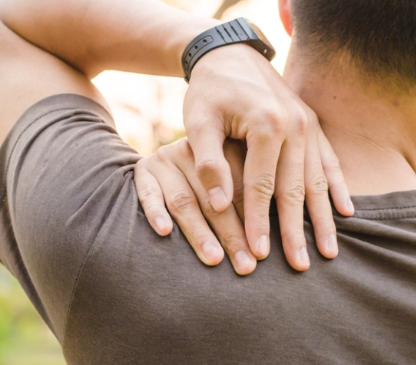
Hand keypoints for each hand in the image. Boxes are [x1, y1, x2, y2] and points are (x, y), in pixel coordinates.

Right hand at [135, 138, 257, 274]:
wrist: (164, 169)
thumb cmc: (213, 191)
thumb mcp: (231, 188)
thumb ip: (248, 205)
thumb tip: (273, 244)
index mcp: (224, 149)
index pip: (240, 188)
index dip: (252, 222)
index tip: (262, 253)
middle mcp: (195, 151)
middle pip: (214, 198)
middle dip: (231, 235)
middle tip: (245, 265)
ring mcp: (167, 158)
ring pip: (184, 199)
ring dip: (199, 232)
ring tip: (213, 259)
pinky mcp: (143, 170)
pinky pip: (148, 193)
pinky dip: (156, 212)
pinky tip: (165, 232)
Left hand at [181, 44, 353, 270]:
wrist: (229, 54)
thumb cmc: (208, 91)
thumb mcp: (198, 122)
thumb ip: (209, 163)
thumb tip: (222, 206)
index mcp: (266, 125)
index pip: (262, 186)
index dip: (260, 223)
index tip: (259, 254)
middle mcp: (296, 125)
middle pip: (296, 189)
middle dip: (297, 231)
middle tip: (301, 267)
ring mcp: (309, 123)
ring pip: (318, 179)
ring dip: (323, 217)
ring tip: (328, 251)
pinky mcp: (312, 122)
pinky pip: (330, 160)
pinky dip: (337, 187)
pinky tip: (346, 210)